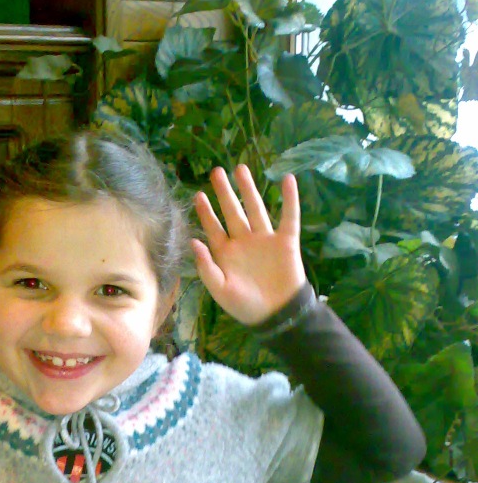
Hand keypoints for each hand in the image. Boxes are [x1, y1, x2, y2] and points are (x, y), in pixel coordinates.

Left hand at [192, 165, 305, 326]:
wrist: (277, 314)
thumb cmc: (245, 305)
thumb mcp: (220, 290)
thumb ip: (207, 267)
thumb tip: (193, 242)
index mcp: (226, 253)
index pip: (213, 228)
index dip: (206, 212)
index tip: (198, 195)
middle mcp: (244, 242)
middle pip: (233, 211)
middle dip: (225, 192)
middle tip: (216, 171)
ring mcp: (265, 239)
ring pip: (256, 208)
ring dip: (249, 189)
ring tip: (241, 168)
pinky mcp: (286, 241)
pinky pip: (289, 217)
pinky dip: (289, 199)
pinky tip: (288, 180)